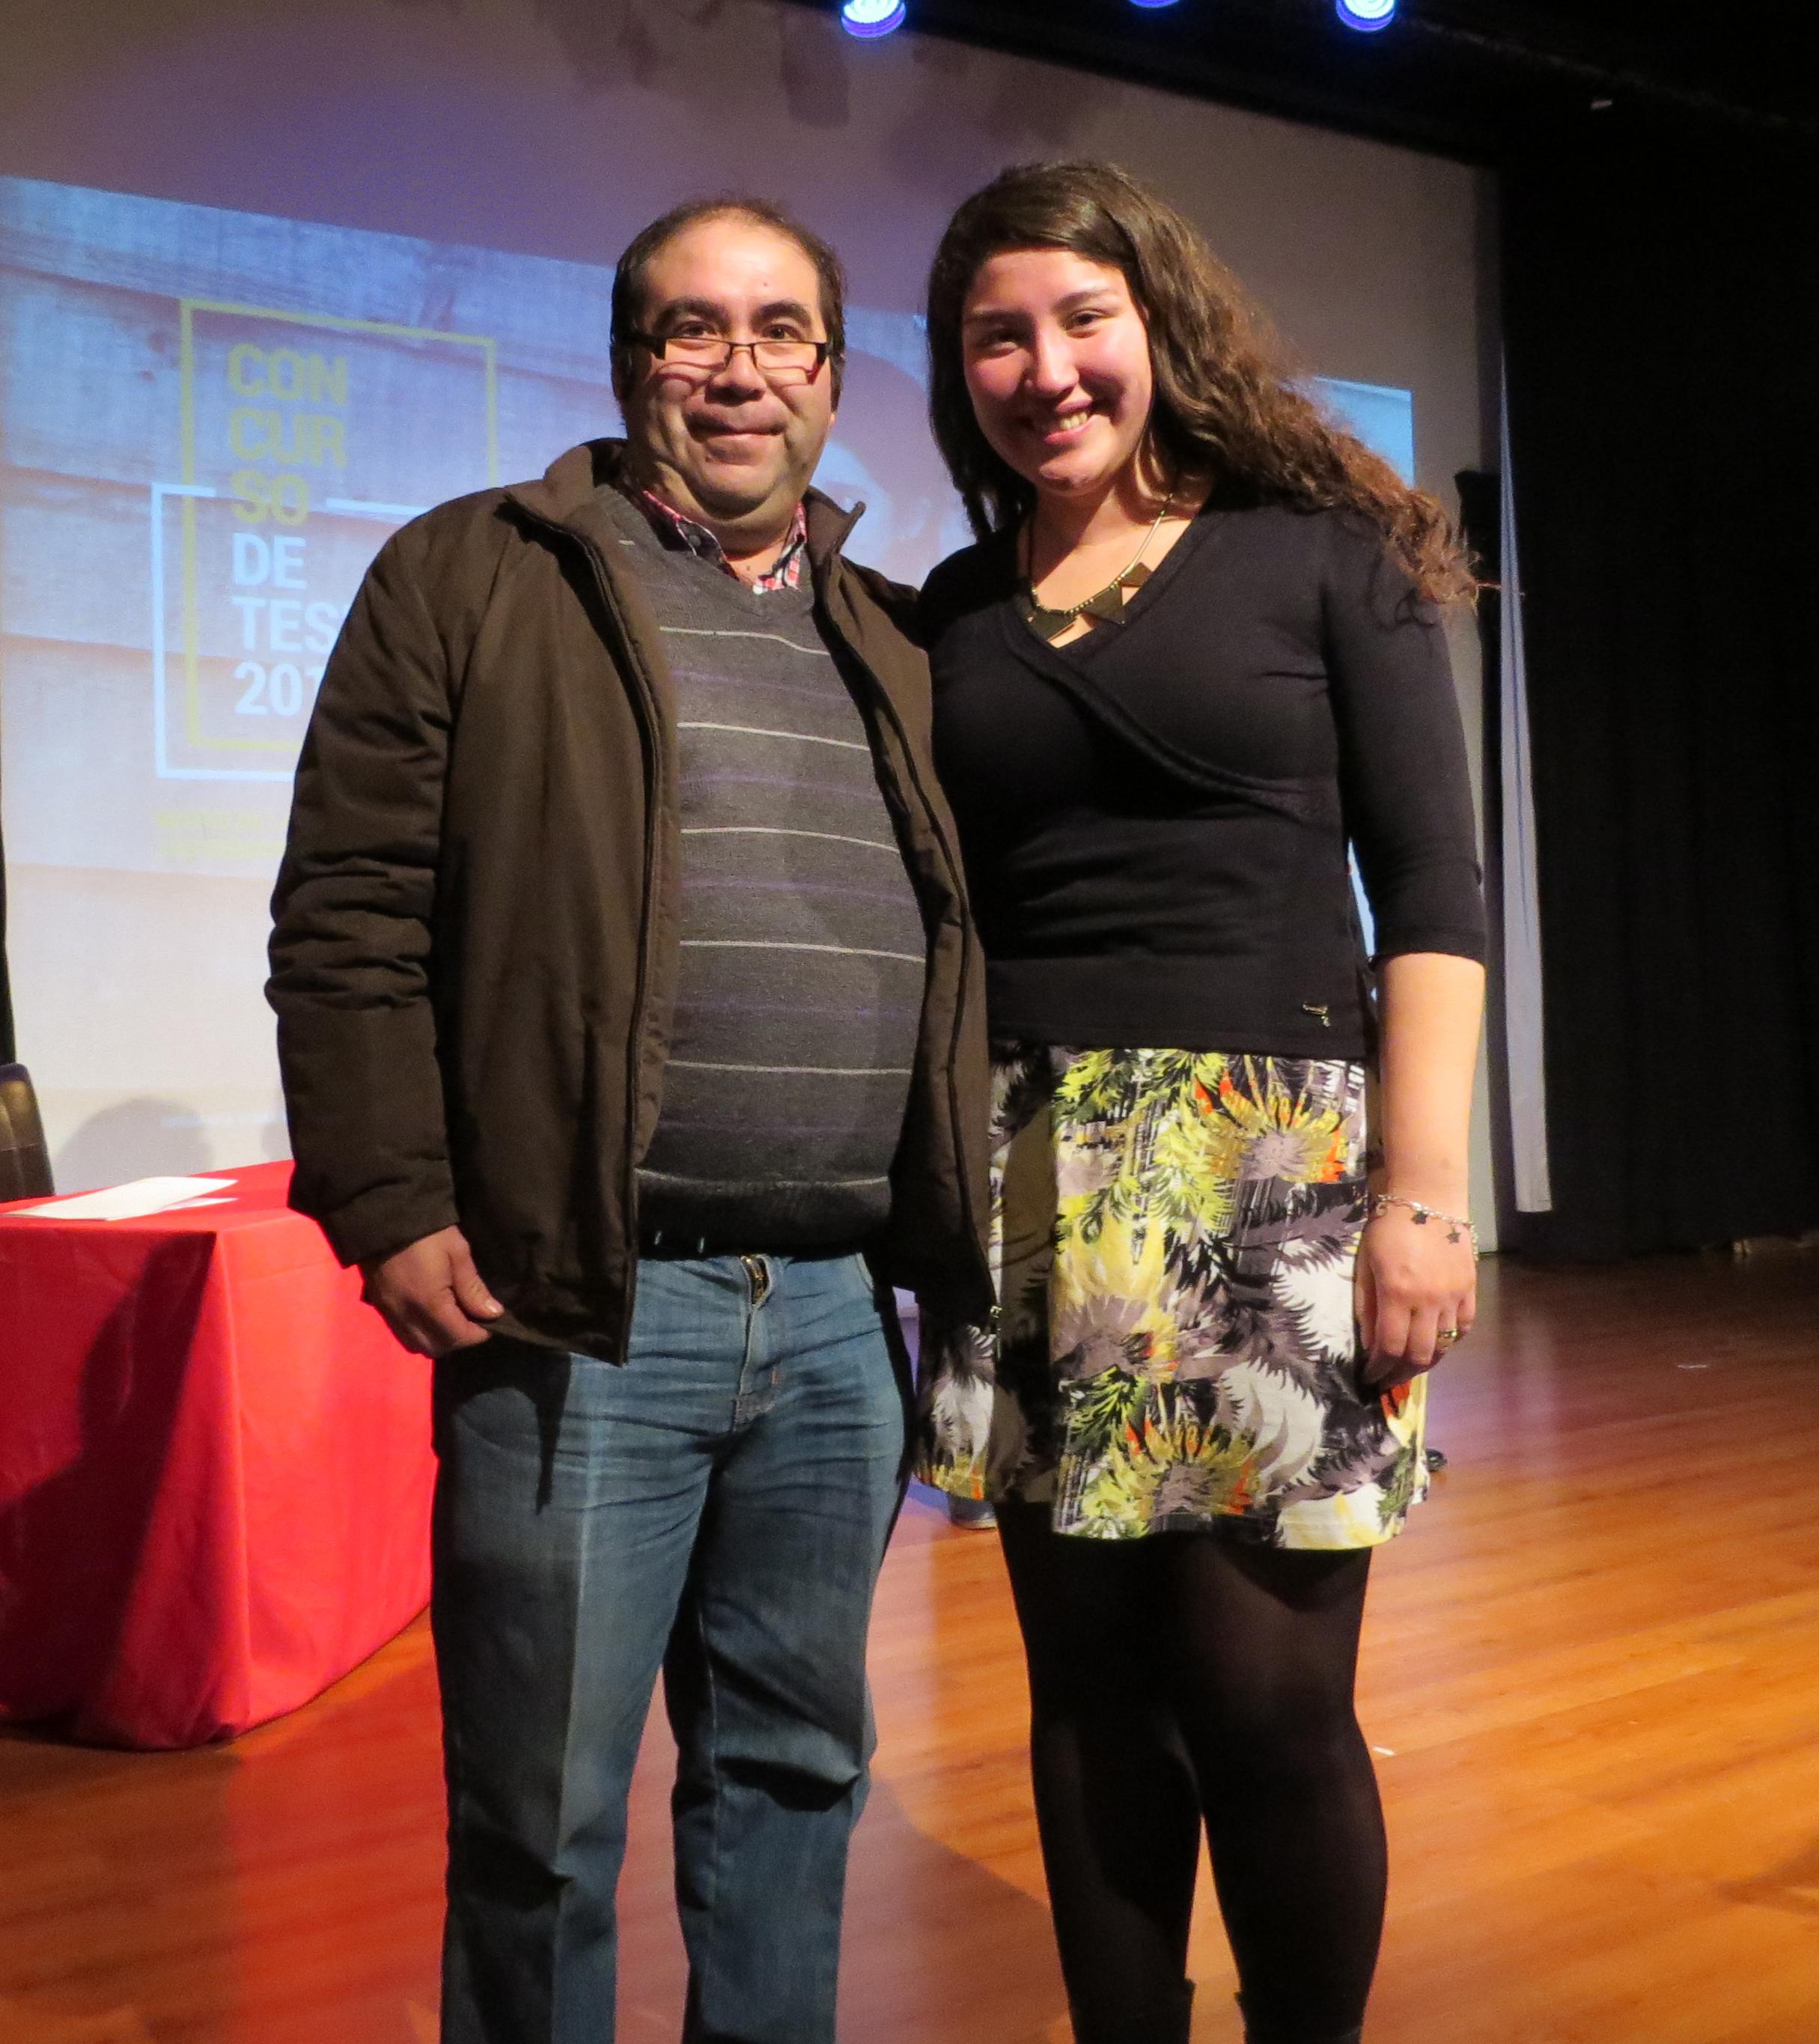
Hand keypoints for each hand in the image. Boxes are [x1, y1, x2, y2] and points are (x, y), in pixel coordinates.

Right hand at [360, 1226, 503, 1355]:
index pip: (457, 1337)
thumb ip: (473, 1288)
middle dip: (458, 1340)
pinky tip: (430, 1316)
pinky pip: (401, 1334)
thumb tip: (492, 1314)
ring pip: (416, 1345)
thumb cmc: (428, 1233)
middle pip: (436, 1347)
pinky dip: (419, 1333)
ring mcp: (389, 1313)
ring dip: (437, 1340)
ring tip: (452, 1320)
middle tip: (472, 1321)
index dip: (478, 1334)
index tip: (490, 1322)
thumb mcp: (458, 1254)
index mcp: (428, 1303)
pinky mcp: (379, 1306)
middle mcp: (406, 1315)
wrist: (384, 1216)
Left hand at [1354, 1206, 1475, 1388]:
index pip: (1390, 1347)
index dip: (1379, 1369)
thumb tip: (1369, 1345)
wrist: (1429, 1199)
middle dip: (1400, 1373)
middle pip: (1419, 1354)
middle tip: (1388, 1379)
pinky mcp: (1470, 1289)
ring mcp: (1453, 1296)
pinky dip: (1449, 1342)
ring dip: (1425, 1362)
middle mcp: (1428, 1300)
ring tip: (1409, 1366)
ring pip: (1444, 1346)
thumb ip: (1367, 1306)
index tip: (1370, 1377)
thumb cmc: (1388, 1228)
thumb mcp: (1366, 1264)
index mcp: (1397, 1293)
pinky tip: (1436, 1343)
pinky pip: (1463, 1328)